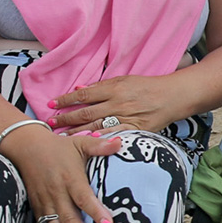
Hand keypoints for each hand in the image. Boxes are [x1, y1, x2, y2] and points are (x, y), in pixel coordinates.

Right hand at [2, 127, 123, 222]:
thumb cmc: (57, 147)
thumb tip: (120, 143)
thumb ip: (99, 146)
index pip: (83, 197)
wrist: (25, 147)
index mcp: (70, 177)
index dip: (95, 211)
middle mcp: (56, 192)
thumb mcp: (79, 142)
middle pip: (69, 218)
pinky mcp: (37, 208)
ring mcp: (45, 202)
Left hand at [48, 74, 184, 134]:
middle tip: (49, 124)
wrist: (172, 96)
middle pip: (85, 112)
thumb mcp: (124, 80)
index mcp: (113, 89)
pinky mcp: (134, 129)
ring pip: (96, 125)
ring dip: (76, 131)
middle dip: (65, 118)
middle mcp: (117, 103)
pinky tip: (87, 142)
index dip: (65, 100)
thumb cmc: (148, 86)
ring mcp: (125, 117)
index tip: (51, 105)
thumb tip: (80, 89)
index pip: (83, 95)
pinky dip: (100, 138)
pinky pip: (114, 135)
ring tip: (61, 136)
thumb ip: (102, 86)